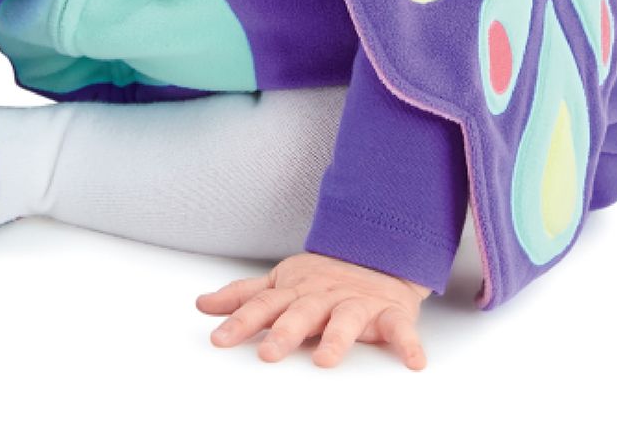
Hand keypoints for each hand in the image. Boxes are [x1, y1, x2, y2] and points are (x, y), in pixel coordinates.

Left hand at [197, 251, 432, 369]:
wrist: (379, 252)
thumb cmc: (323, 278)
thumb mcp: (280, 282)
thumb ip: (243, 296)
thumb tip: (202, 305)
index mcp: (296, 292)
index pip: (263, 306)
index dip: (241, 322)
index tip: (219, 340)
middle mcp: (324, 297)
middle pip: (301, 314)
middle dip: (285, 332)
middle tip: (268, 354)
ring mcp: (357, 304)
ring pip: (346, 321)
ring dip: (337, 339)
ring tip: (326, 360)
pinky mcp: (390, 313)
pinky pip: (401, 330)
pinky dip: (409, 345)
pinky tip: (414, 363)